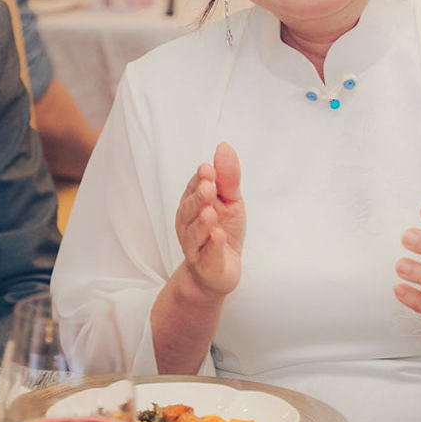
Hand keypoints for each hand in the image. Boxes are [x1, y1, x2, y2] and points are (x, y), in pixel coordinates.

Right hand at [173, 142, 246, 299]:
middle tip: (208, 187)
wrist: (219, 272)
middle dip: (198, 198)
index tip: (208, 169)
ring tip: (211, 213)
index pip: (193, 188)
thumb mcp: (231, 202)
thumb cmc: (222, 233)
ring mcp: (195, 246)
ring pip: (194, 233)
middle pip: (190, 210)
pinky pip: (208, 254)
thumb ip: (228, 178)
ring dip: (202, 222)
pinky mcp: (205, 265)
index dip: (200, 179)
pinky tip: (218, 236)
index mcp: (193, 205)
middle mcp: (189, 224)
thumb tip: (224, 148)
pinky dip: (212, 246)